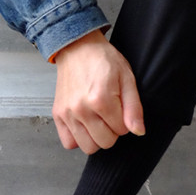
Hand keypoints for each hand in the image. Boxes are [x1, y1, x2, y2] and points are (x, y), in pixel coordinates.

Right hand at [52, 30, 144, 153]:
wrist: (77, 48)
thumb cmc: (103, 60)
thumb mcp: (127, 78)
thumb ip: (134, 108)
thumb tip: (138, 131)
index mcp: (101, 100)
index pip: (121, 131)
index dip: (124, 121)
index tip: (120, 108)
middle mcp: (81, 109)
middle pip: (105, 142)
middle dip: (111, 131)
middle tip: (109, 115)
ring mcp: (68, 114)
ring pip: (88, 147)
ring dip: (96, 138)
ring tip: (96, 121)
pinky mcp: (58, 115)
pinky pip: (68, 143)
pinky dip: (78, 139)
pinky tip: (84, 126)